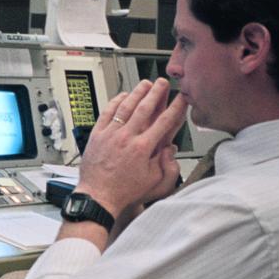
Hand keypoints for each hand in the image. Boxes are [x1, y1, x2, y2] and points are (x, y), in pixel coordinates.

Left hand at [74, 78, 188, 218]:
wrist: (98, 196)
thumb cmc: (124, 191)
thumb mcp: (154, 183)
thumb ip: (167, 165)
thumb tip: (171, 148)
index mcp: (143, 148)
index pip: (164, 122)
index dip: (175, 108)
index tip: (181, 98)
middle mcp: (127, 137)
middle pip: (145, 108)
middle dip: (156, 93)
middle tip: (163, 82)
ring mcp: (111, 134)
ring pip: (126, 107)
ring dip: (137, 93)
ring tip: (145, 83)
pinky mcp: (97, 135)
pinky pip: (107, 113)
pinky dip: (115, 102)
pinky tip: (122, 95)